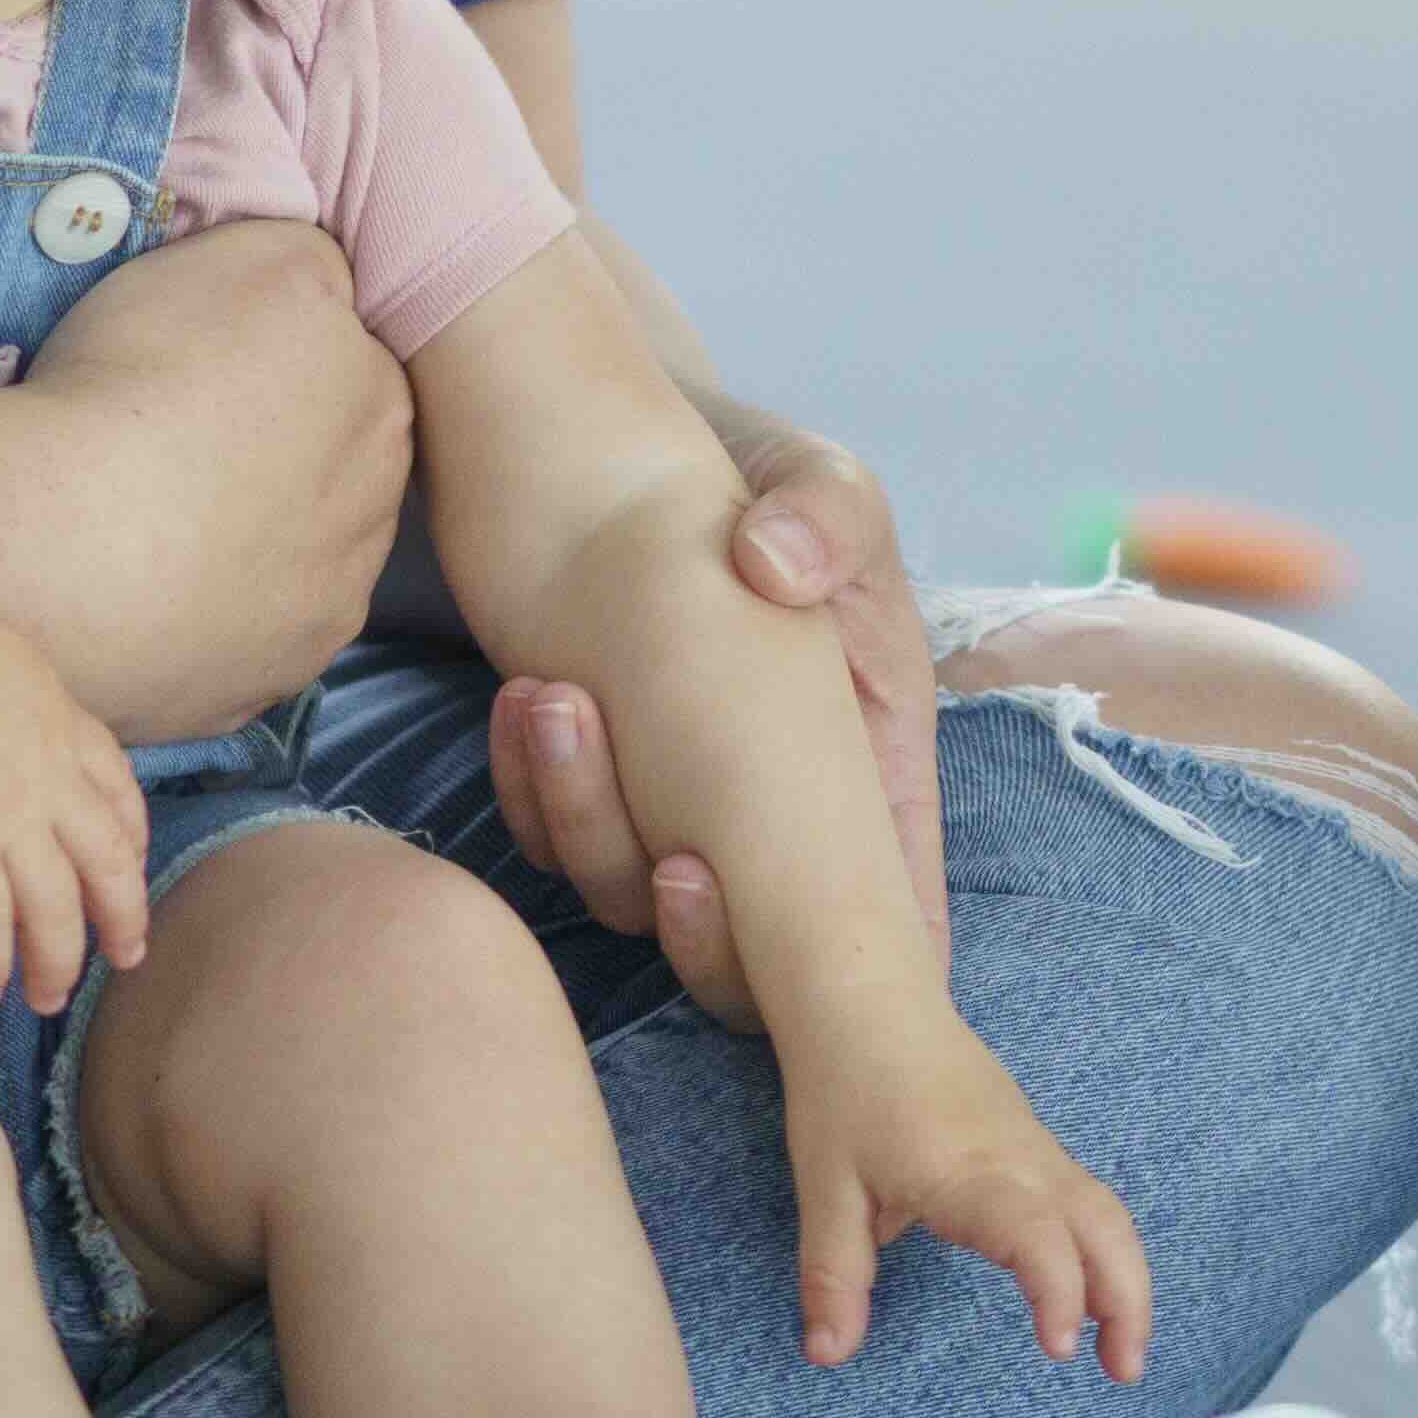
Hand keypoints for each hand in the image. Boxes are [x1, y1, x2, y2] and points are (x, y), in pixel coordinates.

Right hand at [0, 586, 155, 1010]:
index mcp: (55, 717)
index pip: (115, 788)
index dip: (130, 835)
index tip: (130, 865)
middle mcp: (49, 772)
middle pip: (108, 859)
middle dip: (123, 914)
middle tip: (126, 957)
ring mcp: (10, 812)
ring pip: (57, 907)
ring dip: (56, 960)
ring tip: (44, 999)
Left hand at [494, 432, 939, 1023]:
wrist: (637, 447)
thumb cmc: (756, 476)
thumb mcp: (816, 478)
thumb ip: (825, 512)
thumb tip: (779, 564)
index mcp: (869, 763)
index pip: (898, 914)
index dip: (865, 971)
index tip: (802, 950)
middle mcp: (776, 809)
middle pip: (756, 956)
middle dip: (709, 939)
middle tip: (675, 861)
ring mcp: (678, 803)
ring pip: (634, 900)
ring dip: (591, 831)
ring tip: (559, 705)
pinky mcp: (594, 781)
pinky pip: (554, 841)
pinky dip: (530, 795)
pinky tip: (518, 700)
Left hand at [782, 1003, 1155, 1378]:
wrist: (871, 1003)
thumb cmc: (845, 1091)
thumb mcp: (825, 1189)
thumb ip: (835, 1275)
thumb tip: (829, 1354)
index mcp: (967, 1171)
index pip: (1035, 1234)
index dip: (1058, 1291)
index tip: (1062, 1347)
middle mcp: (1018, 1159)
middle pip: (1102, 1225)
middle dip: (1128, 1299)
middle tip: (1125, 1372)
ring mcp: (1034, 1147)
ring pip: (1105, 1213)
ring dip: (1126, 1279)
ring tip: (1121, 1352)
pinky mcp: (1033, 1144)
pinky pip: (1089, 1200)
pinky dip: (1107, 1250)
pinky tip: (1094, 1295)